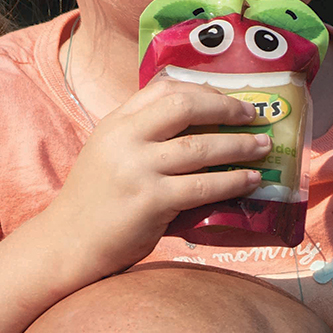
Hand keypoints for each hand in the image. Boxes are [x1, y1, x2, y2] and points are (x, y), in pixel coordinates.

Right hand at [44, 77, 270, 275]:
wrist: (68, 243)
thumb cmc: (97, 202)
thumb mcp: (110, 154)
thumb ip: (143, 137)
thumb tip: (201, 128)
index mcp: (116, 122)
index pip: (163, 88)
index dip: (203, 90)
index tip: (229, 98)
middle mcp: (125, 139)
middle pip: (185, 106)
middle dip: (226, 108)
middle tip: (254, 115)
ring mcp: (138, 169)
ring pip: (201, 147)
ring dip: (239, 145)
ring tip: (264, 147)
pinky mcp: (151, 201)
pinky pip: (203, 186)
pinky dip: (233, 181)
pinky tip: (250, 180)